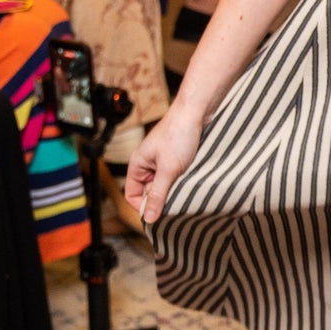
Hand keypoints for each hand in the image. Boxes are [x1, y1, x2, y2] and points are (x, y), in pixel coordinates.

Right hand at [124, 106, 203, 222]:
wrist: (197, 112)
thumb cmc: (179, 133)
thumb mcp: (168, 169)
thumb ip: (158, 193)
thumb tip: (148, 217)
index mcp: (138, 164)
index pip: (133, 195)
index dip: (143, 207)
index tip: (158, 216)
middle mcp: (148, 164)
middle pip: (149, 192)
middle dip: (161, 200)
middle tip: (176, 205)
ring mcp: (163, 162)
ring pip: (164, 186)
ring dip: (173, 191)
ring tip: (185, 191)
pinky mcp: (177, 159)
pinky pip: (175, 178)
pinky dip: (182, 183)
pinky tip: (191, 183)